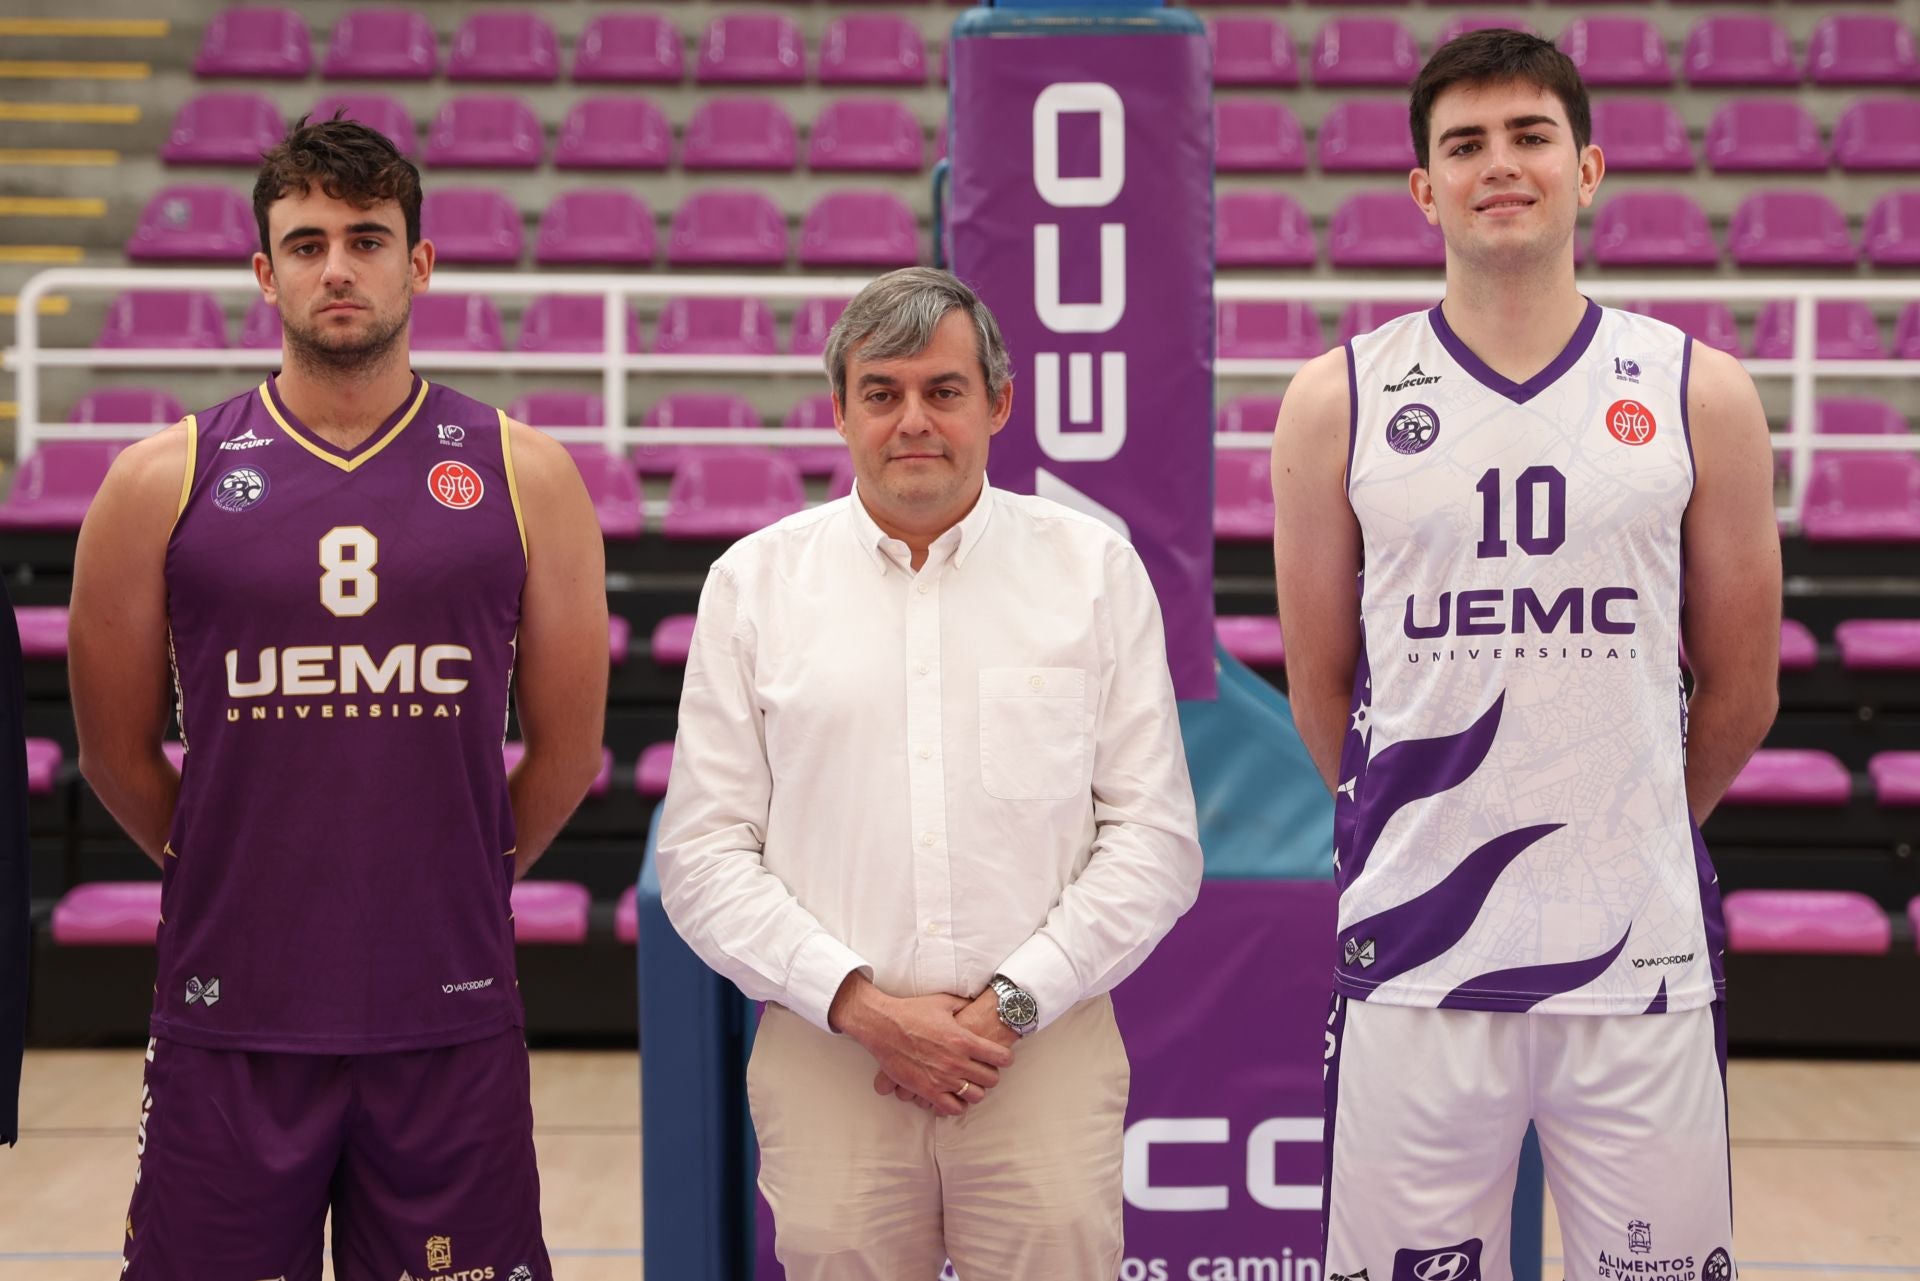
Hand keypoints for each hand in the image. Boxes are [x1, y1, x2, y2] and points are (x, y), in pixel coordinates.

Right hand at [830, 976, 1013, 1117]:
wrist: (883, 1025)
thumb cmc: (912, 1011)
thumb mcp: (943, 1002)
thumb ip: (964, 1004)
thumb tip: (978, 1002)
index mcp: (963, 1039)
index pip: (1000, 1057)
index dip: (1004, 1058)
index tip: (1001, 1058)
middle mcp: (956, 1062)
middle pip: (991, 1079)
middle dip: (991, 1074)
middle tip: (984, 1070)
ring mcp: (941, 1079)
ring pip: (975, 1096)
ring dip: (975, 1090)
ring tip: (969, 1083)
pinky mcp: (926, 1090)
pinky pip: (952, 1108)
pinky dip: (957, 1104)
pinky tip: (954, 1094)